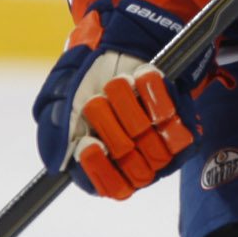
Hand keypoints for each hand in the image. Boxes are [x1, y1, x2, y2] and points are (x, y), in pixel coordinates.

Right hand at [32, 0, 207, 199]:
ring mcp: (162, 145)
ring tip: (118, 83)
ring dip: (128, 104)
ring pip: (153, 143)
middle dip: (109, 126)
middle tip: (97, 100)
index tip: (90, 143)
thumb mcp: (59, 101)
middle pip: (133, 166)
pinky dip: (153, 92)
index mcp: (105, 166)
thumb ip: (55, 131)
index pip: (111, 187)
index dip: (100, 169)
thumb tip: (56, 162)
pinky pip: (175, 119)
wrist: (121, 48)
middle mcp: (136, 162)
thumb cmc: (86, 81)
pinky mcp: (182, 122)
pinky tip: (141, 77)